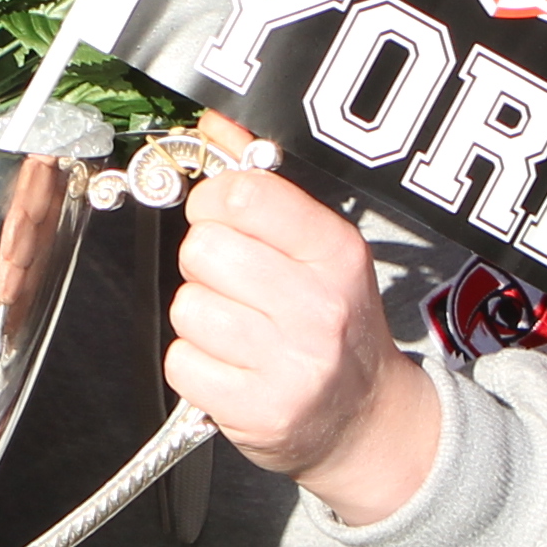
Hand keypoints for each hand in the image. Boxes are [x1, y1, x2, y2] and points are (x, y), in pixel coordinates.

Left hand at [166, 151, 437, 526]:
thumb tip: (215, 125)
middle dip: (207, 265)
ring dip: (201, 317)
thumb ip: (267, 187)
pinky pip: (181, 362)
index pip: (246, 194)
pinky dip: (196, 364)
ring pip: (187, 307)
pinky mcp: (257, 410)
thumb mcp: (321, 249)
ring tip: (239, 330)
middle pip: (203, 249)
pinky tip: (231, 366)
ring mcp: (289, 364)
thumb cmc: (337, 326)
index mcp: (336, 254)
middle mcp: (319, 307)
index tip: (225, 220)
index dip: (215, 203)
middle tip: (237, 285)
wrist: (364, 420)